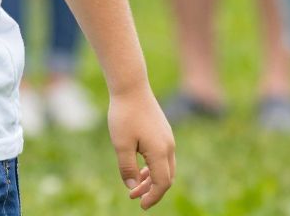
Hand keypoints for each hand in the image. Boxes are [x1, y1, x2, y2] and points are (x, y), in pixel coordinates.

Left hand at [108, 87, 174, 209]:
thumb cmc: (124, 114)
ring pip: (164, 167)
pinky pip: (161, 156)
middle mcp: (169, 146)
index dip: (153, 196)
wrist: (131, 86)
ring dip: (150, 179)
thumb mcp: (121, 144)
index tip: (141, 205)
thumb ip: (127, 167)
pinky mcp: (162, 132)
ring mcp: (167, 138)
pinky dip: (151, 167)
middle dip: (151, 190)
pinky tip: (138, 169)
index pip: (162, 183)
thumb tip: (131, 186)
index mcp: (160, 151)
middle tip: (134, 198)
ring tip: (133, 187)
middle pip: (166, 177)